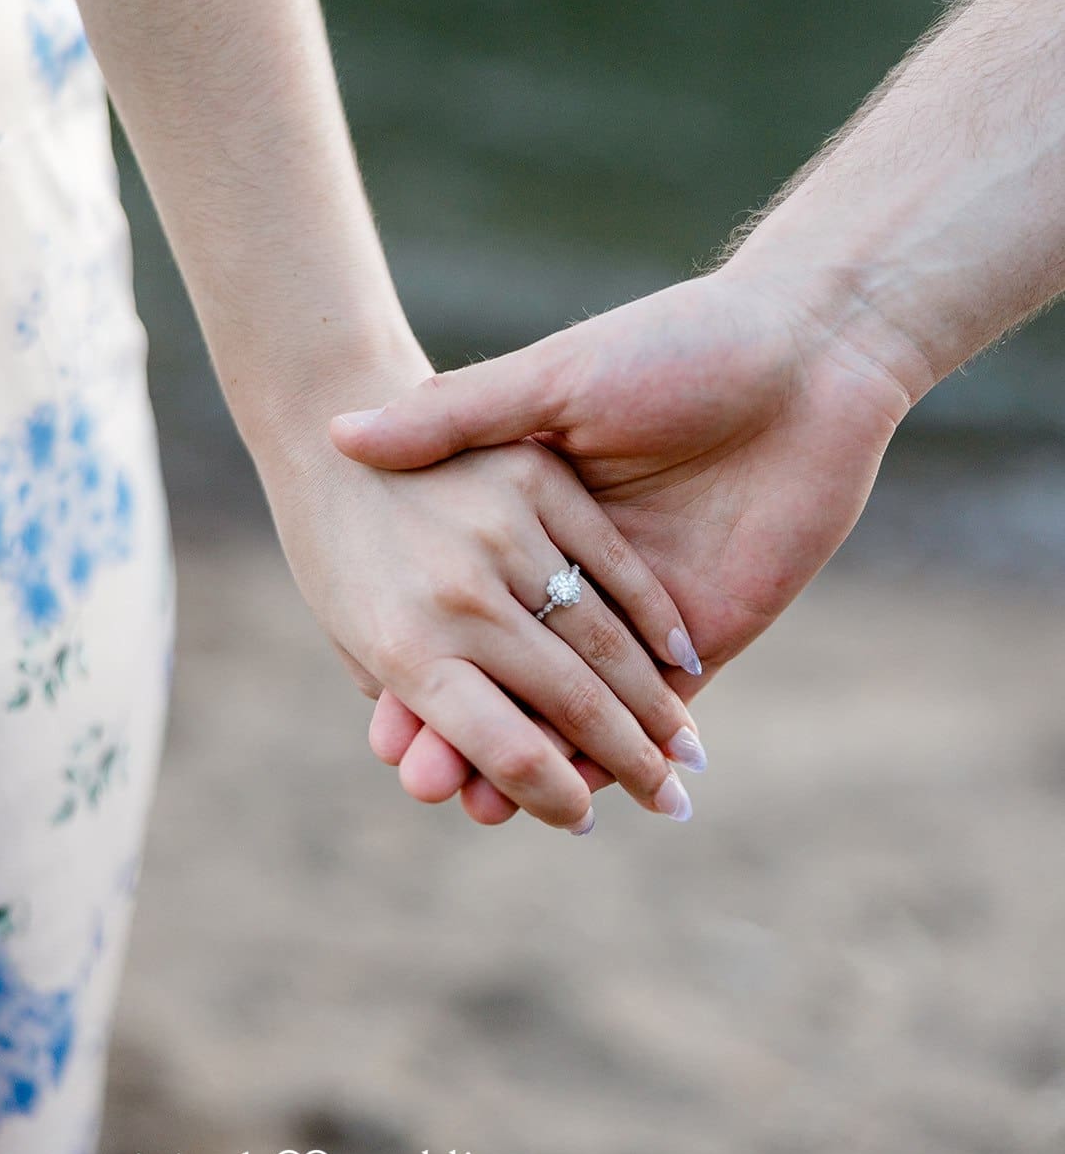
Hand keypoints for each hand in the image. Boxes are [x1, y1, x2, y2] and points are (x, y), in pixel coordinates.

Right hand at [331, 260, 914, 821]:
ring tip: (474, 807)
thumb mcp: (553, 379)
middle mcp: (576, 570)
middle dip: (464, 733)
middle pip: (510, 673)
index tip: (380, 718)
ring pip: (573, 707)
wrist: (808, 355)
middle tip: (420, 783)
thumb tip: (345, 432)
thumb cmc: (673, 347)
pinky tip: (566, 794)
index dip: (419, 667)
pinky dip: (612, 757)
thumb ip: (456, 416)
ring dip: (529, 762)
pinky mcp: (707, 634)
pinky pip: (653, 712)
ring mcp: (641, 612)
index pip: (456, 609)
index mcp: (529, 513)